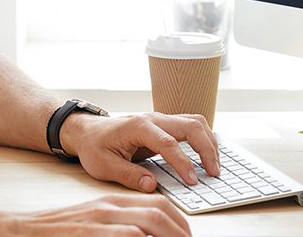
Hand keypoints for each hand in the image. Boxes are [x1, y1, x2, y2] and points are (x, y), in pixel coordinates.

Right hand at [3, 194, 191, 236]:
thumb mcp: (93, 224)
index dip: (178, 219)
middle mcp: (109, 208)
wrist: (21, 231)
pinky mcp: (92, 233)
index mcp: (111, 203)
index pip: (156, 202)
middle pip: (159, 210)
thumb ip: (119, 228)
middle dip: (181, 229)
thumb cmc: (57, 233)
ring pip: (149, 222)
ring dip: (170, 235)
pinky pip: (129, 236)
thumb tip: (145, 235)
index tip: (186, 233)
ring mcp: (101, 221)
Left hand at [62, 112, 219, 192]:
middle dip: (206, 149)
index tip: (192, 180)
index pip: (168, 143)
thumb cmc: (94, 146)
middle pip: (190, 126)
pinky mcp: (164, 126)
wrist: (87, 131)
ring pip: (195, 122)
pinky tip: (207, 155)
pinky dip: (203, 139)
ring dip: (209, 142)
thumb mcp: (104, 165)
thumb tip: (151, 185)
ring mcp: (161, 120)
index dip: (183, 163)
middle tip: (214, 172)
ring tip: (215, 165)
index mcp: (138, 126)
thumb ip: (128, 176)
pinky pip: (190, 126)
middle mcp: (153, 118)